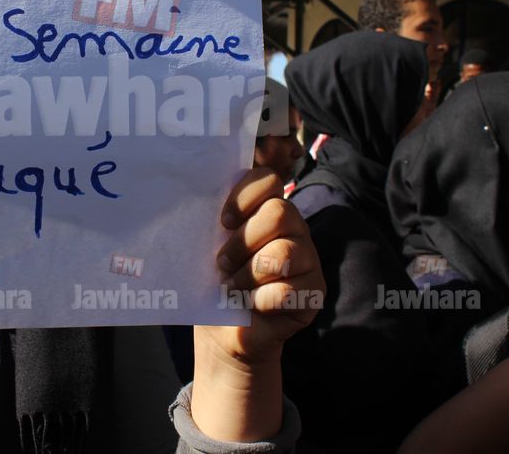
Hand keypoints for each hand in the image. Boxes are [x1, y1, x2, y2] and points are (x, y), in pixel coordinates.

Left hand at [201, 166, 323, 364]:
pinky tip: (252, 305)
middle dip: (243, 241)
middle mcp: (294, 228)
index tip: (224, 222)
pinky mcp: (315, 291)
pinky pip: (288, 290)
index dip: (244, 197)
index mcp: (267, 208)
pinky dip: (260, 301)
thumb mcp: (210, 245)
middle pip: (279, 213)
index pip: (268, 179)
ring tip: (234, 287)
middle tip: (223, 262)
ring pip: (284, 253)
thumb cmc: (215, 280)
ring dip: (248, 275)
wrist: (223, 328)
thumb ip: (214, 218)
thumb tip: (193, 194)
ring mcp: (309, 258)